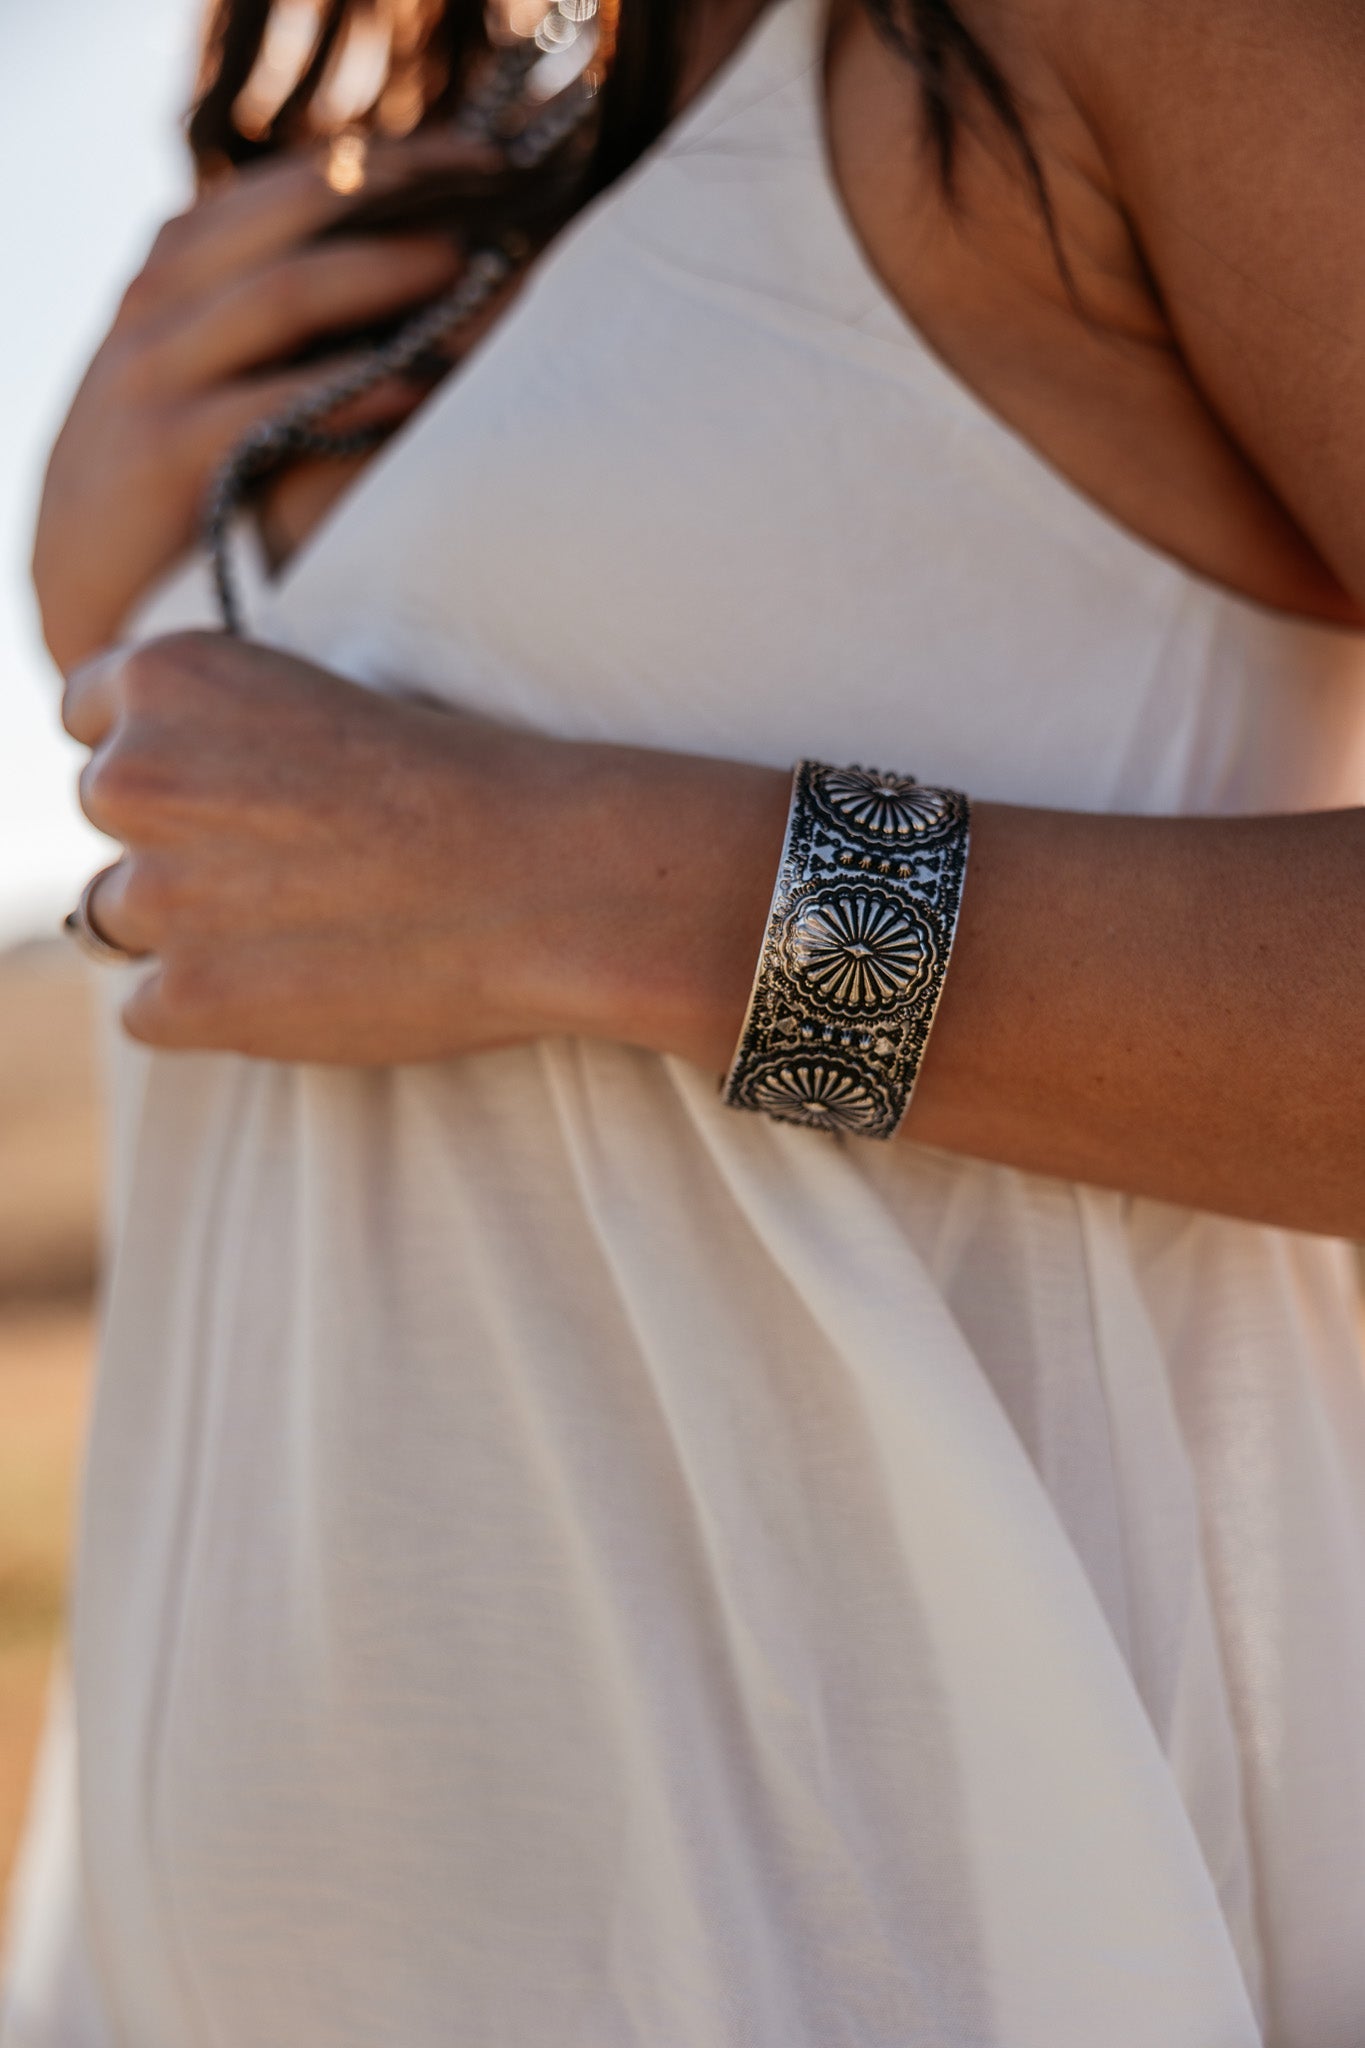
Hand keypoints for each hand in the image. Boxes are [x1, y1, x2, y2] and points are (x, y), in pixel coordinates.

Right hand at [33, 137, 493, 673]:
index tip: (472, 155)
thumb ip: (270, 316)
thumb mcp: (200, 372)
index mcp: (173, 270)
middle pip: (287, 214)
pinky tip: (413, 385)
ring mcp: (155, 374)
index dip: (381, 160)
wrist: (83, 593)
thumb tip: (414, 276)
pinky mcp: (167, 454)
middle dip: (394, 189)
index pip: (282, 185)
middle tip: (489, 183)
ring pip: (280, 295)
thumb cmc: (169, 482)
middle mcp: (157, 303)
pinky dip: (347, 390)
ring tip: (463, 268)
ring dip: (381, 275)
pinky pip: (271, 404)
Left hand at [61, 631, 579, 1062]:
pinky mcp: (189, 998)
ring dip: (188, 929)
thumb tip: (164, 796)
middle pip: (107, 816)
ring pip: (116, 918)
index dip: (161, 753)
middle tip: (290, 864)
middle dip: (174, 839)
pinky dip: (206, 1011)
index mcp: (169, 674)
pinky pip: (147, 1011)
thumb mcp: (319, 704)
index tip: (226, 786)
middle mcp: (135, 775)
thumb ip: (221, 734)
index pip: (89, 715)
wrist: (546, 881)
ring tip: (301, 929)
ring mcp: (156, 894)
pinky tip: (297, 987)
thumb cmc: (469, 785)